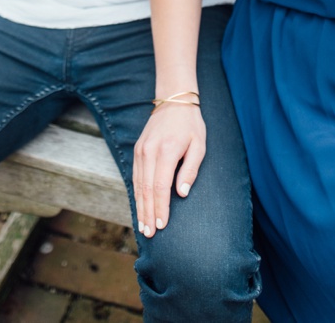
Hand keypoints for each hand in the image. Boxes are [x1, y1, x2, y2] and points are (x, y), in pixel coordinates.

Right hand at [132, 103, 205, 238]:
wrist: (173, 101)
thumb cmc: (191, 125)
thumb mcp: (199, 145)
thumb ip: (191, 169)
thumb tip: (182, 193)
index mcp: (167, 151)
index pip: (160, 186)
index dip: (160, 207)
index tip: (161, 225)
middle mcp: (150, 152)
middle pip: (146, 189)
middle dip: (148, 213)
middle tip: (149, 234)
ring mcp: (141, 151)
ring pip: (138, 185)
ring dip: (140, 207)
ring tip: (142, 226)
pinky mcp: (137, 151)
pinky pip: (135, 177)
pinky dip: (137, 194)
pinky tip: (139, 207)